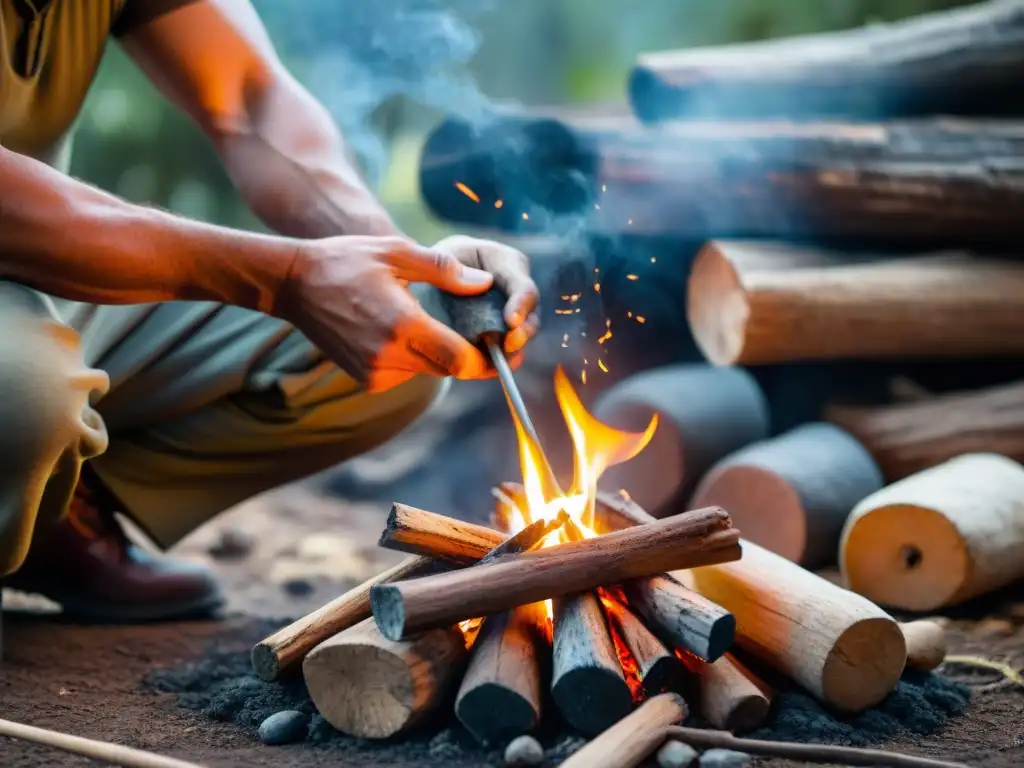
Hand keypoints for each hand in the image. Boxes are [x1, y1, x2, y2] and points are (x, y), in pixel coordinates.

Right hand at [276, 235, 534, 391]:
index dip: (485, 359)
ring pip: (426, 372)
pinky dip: (413, 358)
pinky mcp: (365, 380)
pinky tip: (403, 332)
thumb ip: (445, 270)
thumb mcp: (397, 253)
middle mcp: (387, 356)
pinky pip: (405, 374)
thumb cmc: (346, 261)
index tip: (500, 348)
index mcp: (401, 325)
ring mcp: (373, 372)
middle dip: (468, 356)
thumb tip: (485, 282)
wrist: (293, 284)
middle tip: (484, 337)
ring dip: (438, 354)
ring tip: (437, 324)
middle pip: (447, 369)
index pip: (458, 359)